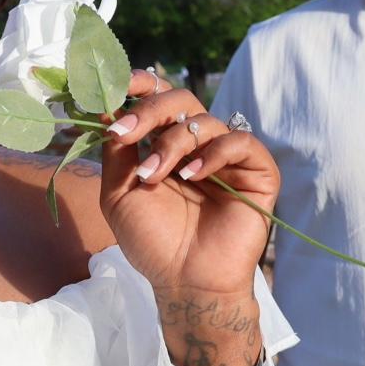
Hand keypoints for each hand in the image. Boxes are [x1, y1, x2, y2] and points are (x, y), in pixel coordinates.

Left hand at [99, 70, 278, 295]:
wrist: (185, 282)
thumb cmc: (152, 242)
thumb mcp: (119, 193)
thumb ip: (116, 151)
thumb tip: (107, 106)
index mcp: (168, 146)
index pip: (161, 100)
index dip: (142, 84)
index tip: (119, 84)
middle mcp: (199, 146)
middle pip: (181, 101)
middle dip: (149, 111)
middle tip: (124, 133)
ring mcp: (229, 158)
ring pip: (204, 122)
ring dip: (171, 144)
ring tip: (153, 176)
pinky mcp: (257, 172)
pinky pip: (239, 142)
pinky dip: (212, 153)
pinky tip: (192, 176)